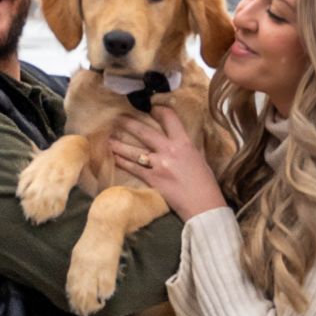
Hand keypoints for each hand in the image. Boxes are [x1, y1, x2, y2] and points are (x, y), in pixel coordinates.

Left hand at [109, 106, 226, 221]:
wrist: (204, 206)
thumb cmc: (206, 184)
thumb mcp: (198, 159)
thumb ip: (186, 147)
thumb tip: (179, 140)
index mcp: (184, 143)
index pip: (169, 119)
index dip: (159, 111)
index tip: (151, 108)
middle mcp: (170, 151)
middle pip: (145, 132)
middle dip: (130, 123)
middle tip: (118, 118)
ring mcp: (159, 165)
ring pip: (134, 151)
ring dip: (119, 144)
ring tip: (109, 139)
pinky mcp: (152, 179)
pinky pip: (133, 168)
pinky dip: (122, 162)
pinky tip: (114, 157)